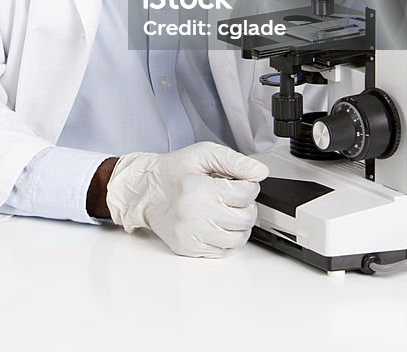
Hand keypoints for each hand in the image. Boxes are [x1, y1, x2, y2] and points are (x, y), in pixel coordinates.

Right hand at [105, 141, 267, 257]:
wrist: (146, 191)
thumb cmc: (174, 171)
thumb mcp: (203, 153)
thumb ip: (234, 161)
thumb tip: (260, 172)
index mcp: (197, 188)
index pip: (244, 194)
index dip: (250, 186)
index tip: (243, 183)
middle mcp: (193, 215)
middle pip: (244, 219)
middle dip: (248, 206)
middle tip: (238, 198)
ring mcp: (190, 235)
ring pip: (237, 239)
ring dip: (241, 225)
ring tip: (230, 212)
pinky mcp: (188, 248)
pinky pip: (222, 252)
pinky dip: (228, 239)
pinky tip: (220, 225)